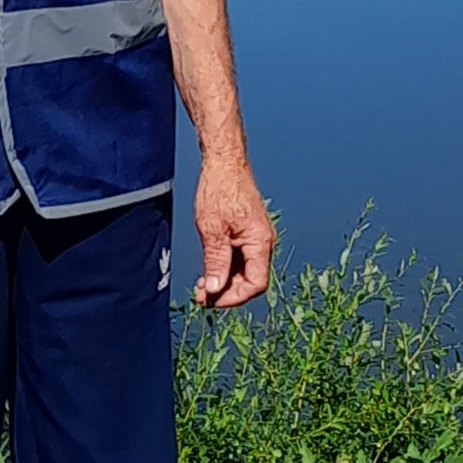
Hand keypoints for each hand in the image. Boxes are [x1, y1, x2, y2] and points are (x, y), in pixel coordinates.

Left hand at [191, 156, 272, 309]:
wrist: (223, 162)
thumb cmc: (219, 189)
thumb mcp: (212, 229)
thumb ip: (215, 261)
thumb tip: (214, 290)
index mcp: (260, 242)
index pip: (255, 284)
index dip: (233, 297)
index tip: (211, 300)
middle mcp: (262, 242)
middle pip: (250, 280)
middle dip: (225, 291)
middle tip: (200, 296)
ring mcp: (255, 237)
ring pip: (244, 271)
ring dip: (224, 281)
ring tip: (201, 286)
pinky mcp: (247, 233)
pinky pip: (240, 258)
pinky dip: (225, 268)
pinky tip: (208, 270)